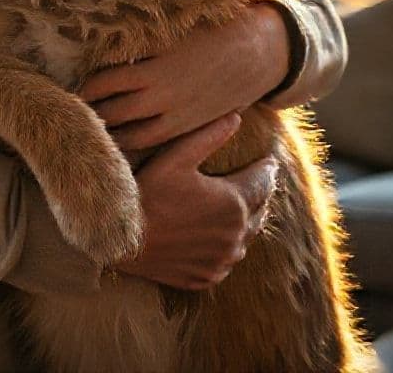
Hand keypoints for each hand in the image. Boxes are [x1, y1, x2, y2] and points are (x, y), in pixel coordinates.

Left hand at [79, 2, 290, 150]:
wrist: (257, 52)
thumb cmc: (211, 28)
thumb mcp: (173, 29)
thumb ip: (142, 39)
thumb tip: (104, 38)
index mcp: (156, 64)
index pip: (106, 81)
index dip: (86, 86)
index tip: (67, 86)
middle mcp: (163, 93)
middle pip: (113, 112)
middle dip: (90, 114)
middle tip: (67, 114)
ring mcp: (177, 114)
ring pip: (131, 134)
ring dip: (107, 133)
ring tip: (86, 130)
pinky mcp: (189, 126)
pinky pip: (153, 140)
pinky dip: (131, 142)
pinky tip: (117, 140)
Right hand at [118, 112, 278, 289]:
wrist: (122, 239)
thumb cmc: (149, 192)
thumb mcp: (177, 156)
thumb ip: (210, 135)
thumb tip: (237, 116)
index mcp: (234, 203)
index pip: (264, 183)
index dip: (267, 169)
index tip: (270, 161)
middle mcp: (236, 235)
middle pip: (259, 212)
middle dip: (260, 195)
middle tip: (259, 182)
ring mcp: (222, 260)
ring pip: (246, 239)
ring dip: (246, 223)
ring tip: (241, 209)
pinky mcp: (208, 276)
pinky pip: (226, 261)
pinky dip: (227, 247)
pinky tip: (217, 239)